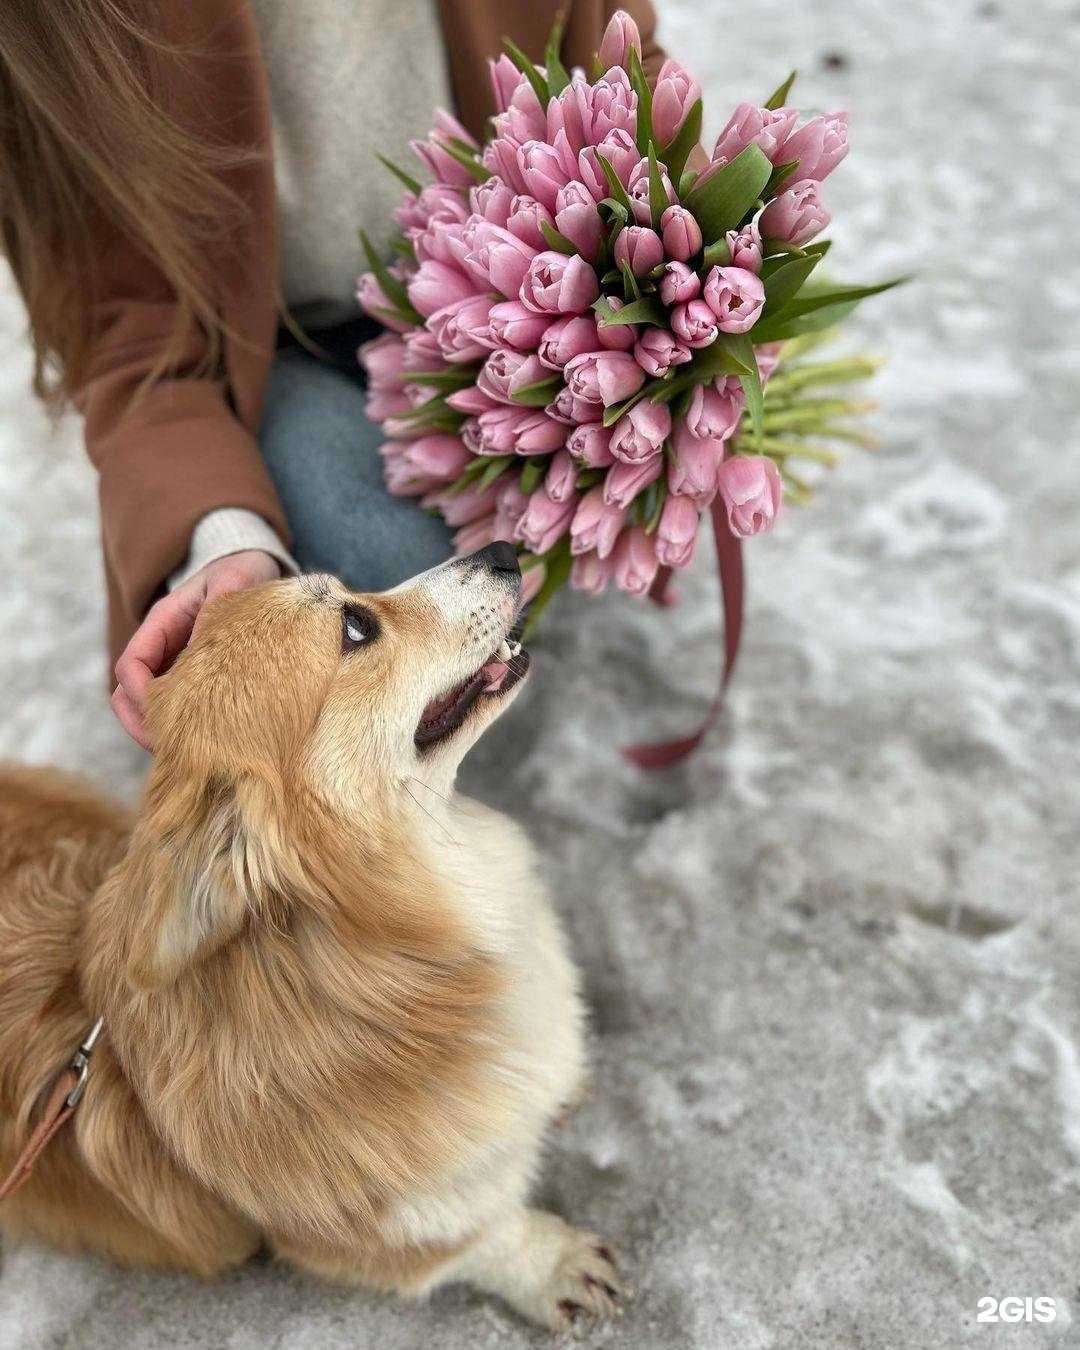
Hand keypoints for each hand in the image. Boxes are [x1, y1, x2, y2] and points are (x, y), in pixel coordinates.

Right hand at [111, 550, 281, 750]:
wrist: (257, 570)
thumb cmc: (243, 572)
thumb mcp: (233, 581)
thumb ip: (217, 610)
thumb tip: (201, 652)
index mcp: (163, 622)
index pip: (132, 664)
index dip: (139, 692)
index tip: (163, 711)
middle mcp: (163, 648)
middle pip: (128, 695)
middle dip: (141, 724)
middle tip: (170, 750)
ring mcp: (177, 667)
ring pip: (150, 708)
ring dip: (161, 732)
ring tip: (188, 755)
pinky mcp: (198, 682)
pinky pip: (181, 710)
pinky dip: (186, 729)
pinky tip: (210, 744)